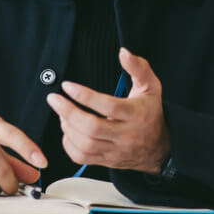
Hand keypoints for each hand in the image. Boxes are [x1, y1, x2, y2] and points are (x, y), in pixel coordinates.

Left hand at [46, 48, 170, 174]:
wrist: (159, 147)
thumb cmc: (151, 113)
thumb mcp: (151, 87)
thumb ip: (138, 67)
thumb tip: (123, 52)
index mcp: (135, 114)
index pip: (108, 106)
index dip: (85, 96)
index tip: (68, 86)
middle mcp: (125, 135)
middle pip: (92, 128)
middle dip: (68, 112)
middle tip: (54, 99)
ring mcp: (115, 150)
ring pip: (85, 145)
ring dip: (67, 128)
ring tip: (62, 113)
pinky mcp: (107, 161)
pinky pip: (82, 158)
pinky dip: (68, 144)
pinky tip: (67, 131)